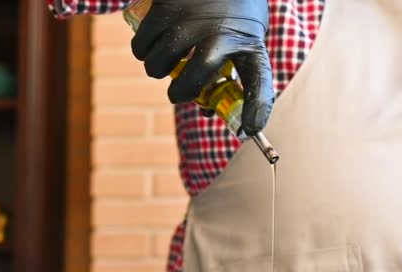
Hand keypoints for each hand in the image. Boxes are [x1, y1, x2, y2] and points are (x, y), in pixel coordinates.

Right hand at [130, 0, 274, 135]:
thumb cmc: (232, 13)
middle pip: (192, 81)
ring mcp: (191, 19)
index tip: (250, 129)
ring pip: (158, 64)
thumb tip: (206, 112)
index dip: (257, 108)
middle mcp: (222, 32)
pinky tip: (152, 46)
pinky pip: (141, 46)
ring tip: (166, 61)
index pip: (260, 81)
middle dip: (180, 94)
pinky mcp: (165, 7)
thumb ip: (230, 73)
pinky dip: (142, 52)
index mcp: (249, 43)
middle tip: (179, 92)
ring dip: (157, 70)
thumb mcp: (243, 37)